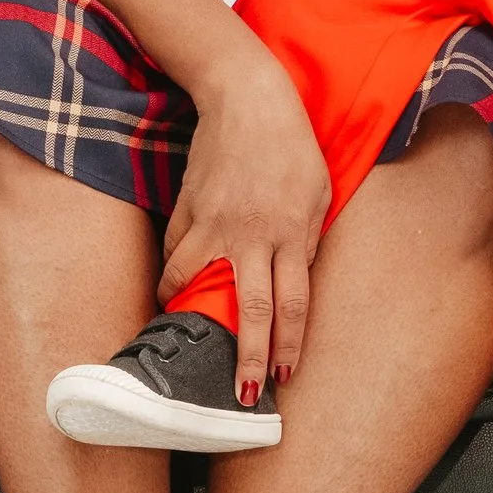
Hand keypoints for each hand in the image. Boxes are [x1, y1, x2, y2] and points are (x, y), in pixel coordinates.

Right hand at [158, 51, 331, 399]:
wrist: (247, 98)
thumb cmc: (291, 146)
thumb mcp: (318, 195)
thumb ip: (305, 242)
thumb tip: (291, 282)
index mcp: (292, 234)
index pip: (292, 305)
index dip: (287, 346)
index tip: (283, 377)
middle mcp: (253, 236)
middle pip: (251, 310)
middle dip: (247, 358)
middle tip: (242, 394)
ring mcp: (214, 223)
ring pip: (194, 284)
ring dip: (189, 315)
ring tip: (186, 336)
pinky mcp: (187, 209)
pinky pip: (177, 252)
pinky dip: (174, 273)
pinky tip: (176, 284)